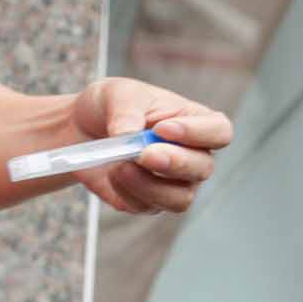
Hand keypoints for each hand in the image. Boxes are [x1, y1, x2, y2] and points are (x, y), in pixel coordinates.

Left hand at [68, 78, 231, 216]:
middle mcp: (192, 156)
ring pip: (180, 198)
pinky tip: (112, 174)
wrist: (83, 130)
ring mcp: (173, 184)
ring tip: (120, 165)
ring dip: (149, 184)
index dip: (198, 134)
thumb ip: (126, 111)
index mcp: (194, 122)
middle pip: (203, 168)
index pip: (219, 132)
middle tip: (144, 154)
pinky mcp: (149, 202)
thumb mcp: (117, 94)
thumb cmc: (111, 107)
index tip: (163, 129)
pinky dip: (127, 191)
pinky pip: (147, 207)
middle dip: (174, 163)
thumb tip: (128, 136)